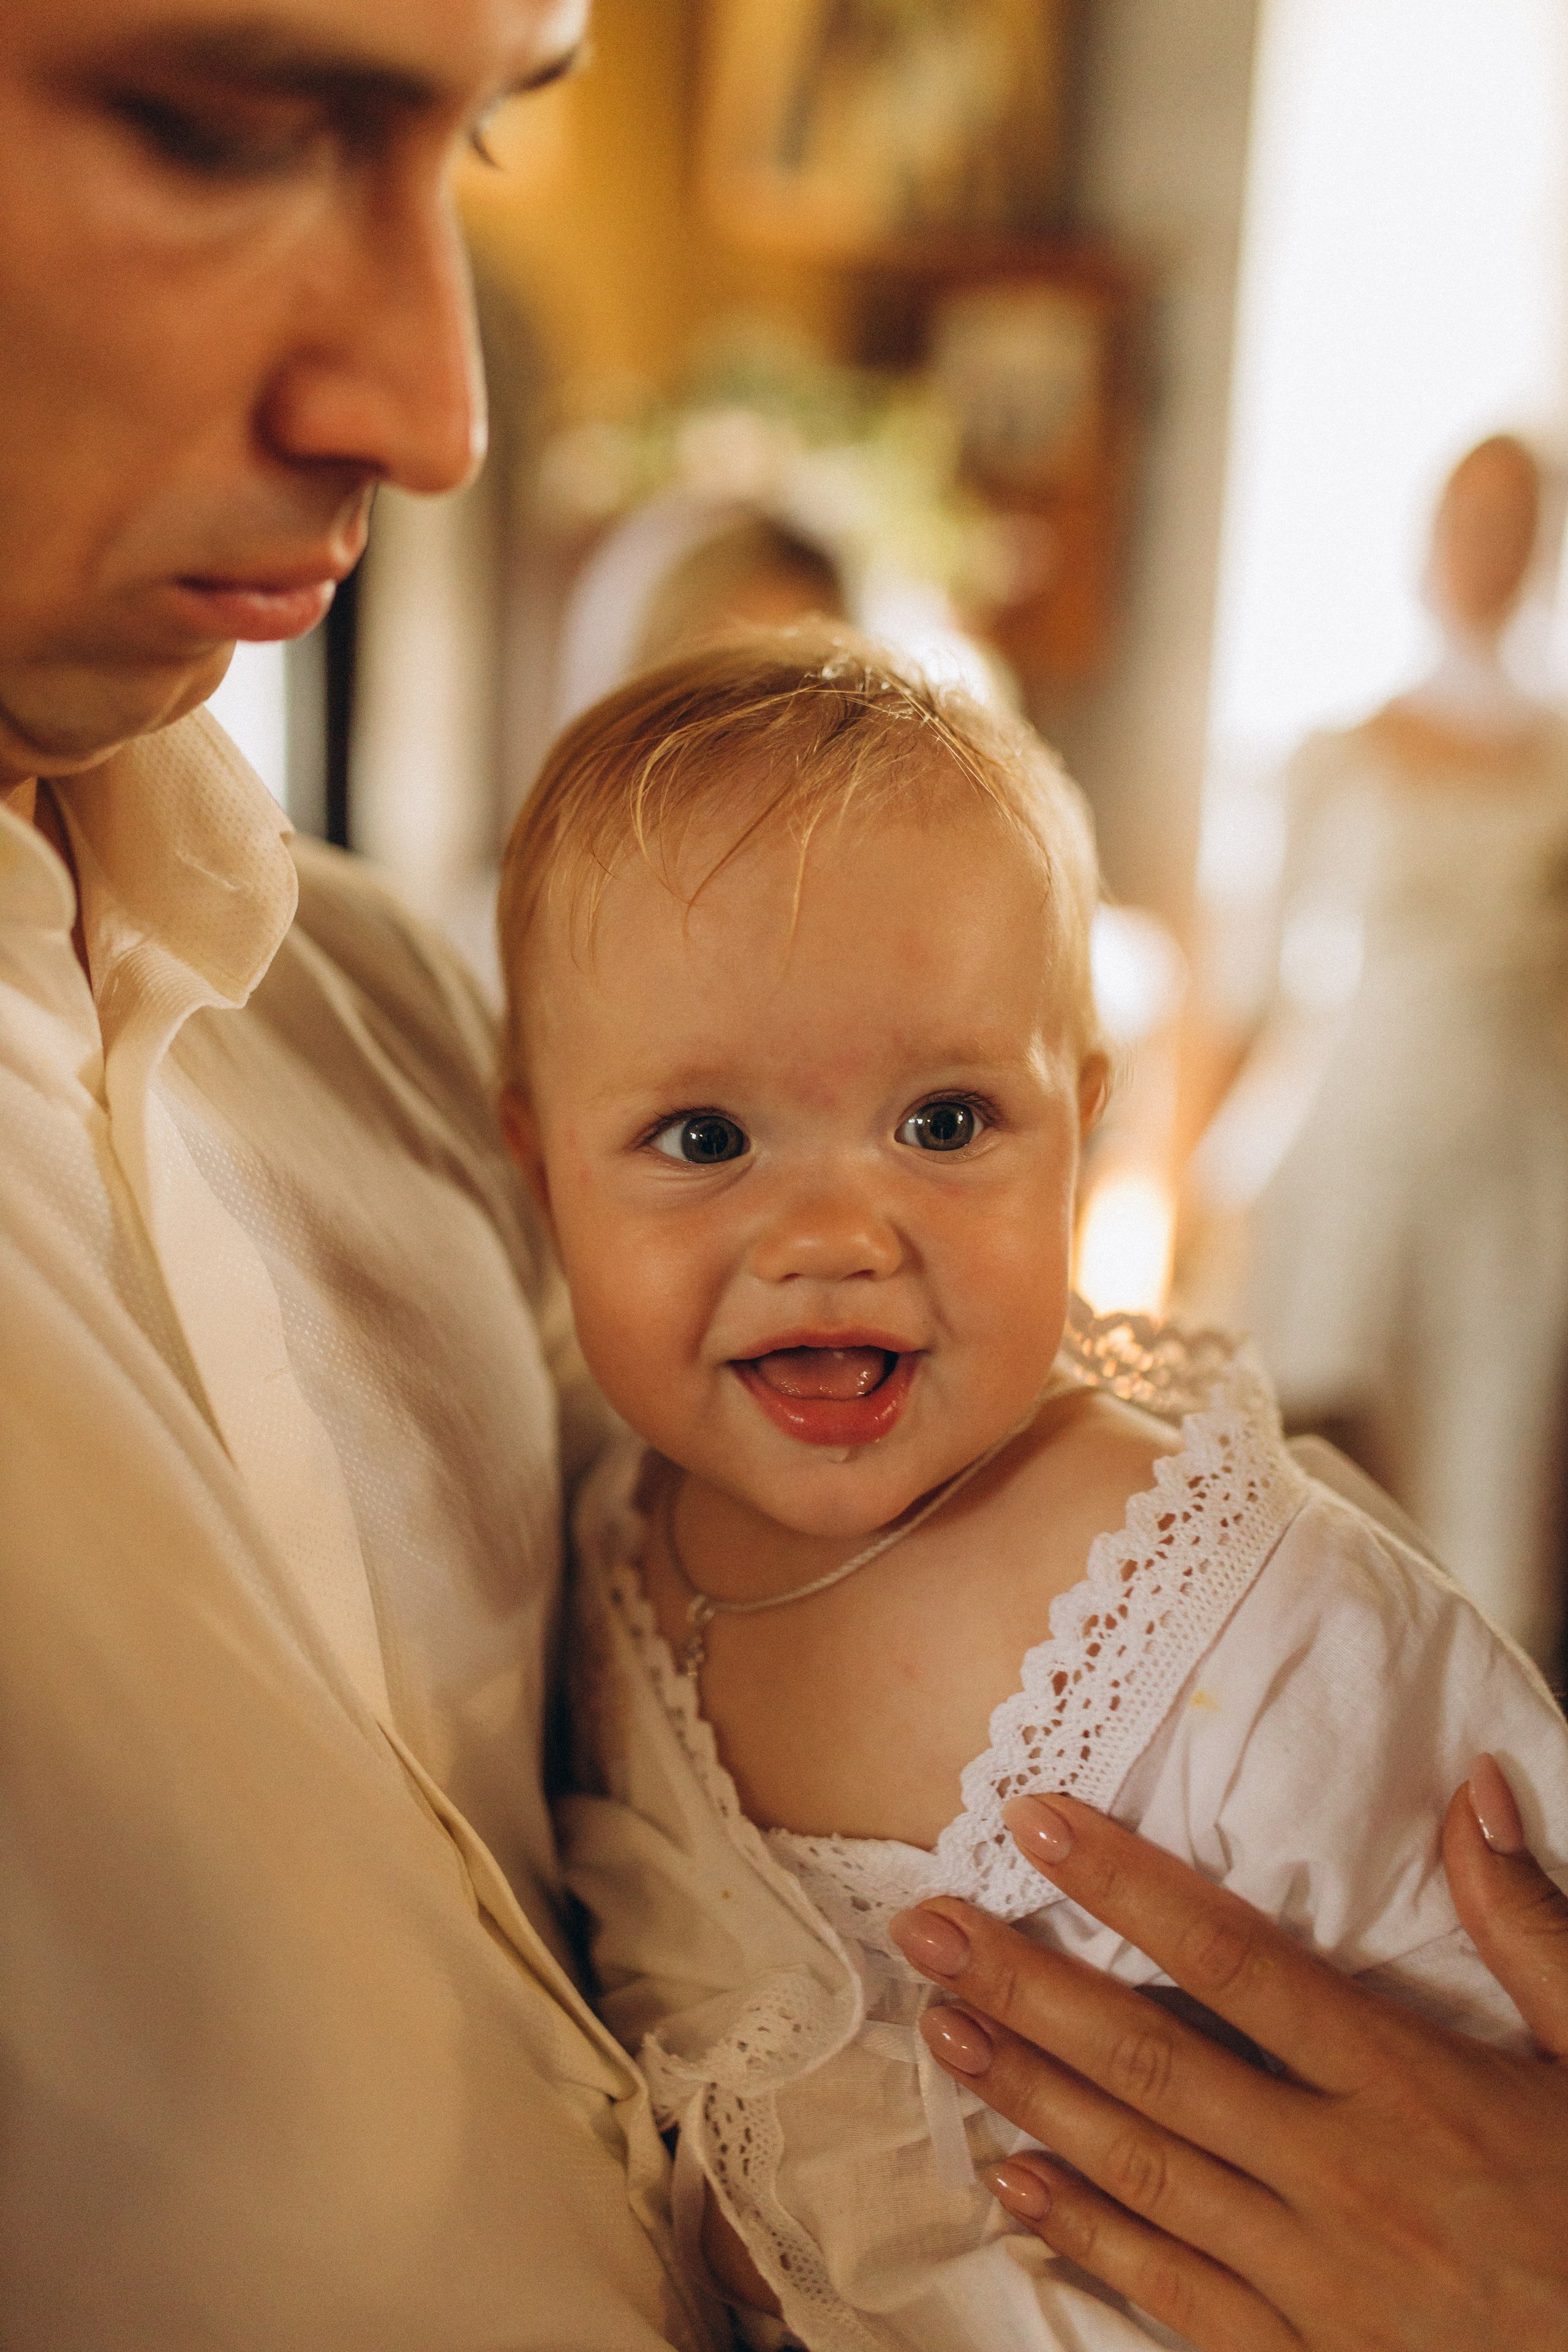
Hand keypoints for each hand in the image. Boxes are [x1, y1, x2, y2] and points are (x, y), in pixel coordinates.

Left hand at [888, 1760, 1567, 2350]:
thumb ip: (1527, 1926)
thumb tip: (1473, 1788)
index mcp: (1411, 2085)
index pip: (1237, 1961)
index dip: (1127, 1887)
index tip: (1036, 1824)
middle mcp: (1345, 2175)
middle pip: (1155, 2060)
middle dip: (1028, 1986)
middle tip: (928, 1926)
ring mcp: (1316, 2277)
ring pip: (1142, 2169)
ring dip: (1030, 2093)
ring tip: (941, 2027)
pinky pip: (1171, 2291)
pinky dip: (1083, 2235)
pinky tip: (1009, 2180)